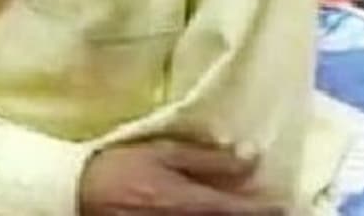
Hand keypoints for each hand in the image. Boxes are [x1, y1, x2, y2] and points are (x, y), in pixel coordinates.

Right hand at [79, 140, 281, 214]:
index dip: (266, 208)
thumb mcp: (161, 152)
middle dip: (255, 215)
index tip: (287, 203)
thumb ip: (206, 157)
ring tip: (251, 209)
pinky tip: (220, 212)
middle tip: (282, 208)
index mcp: (188, 201)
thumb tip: (250, 156)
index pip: (238, 210)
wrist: (76, 193)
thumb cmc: (119, 167)